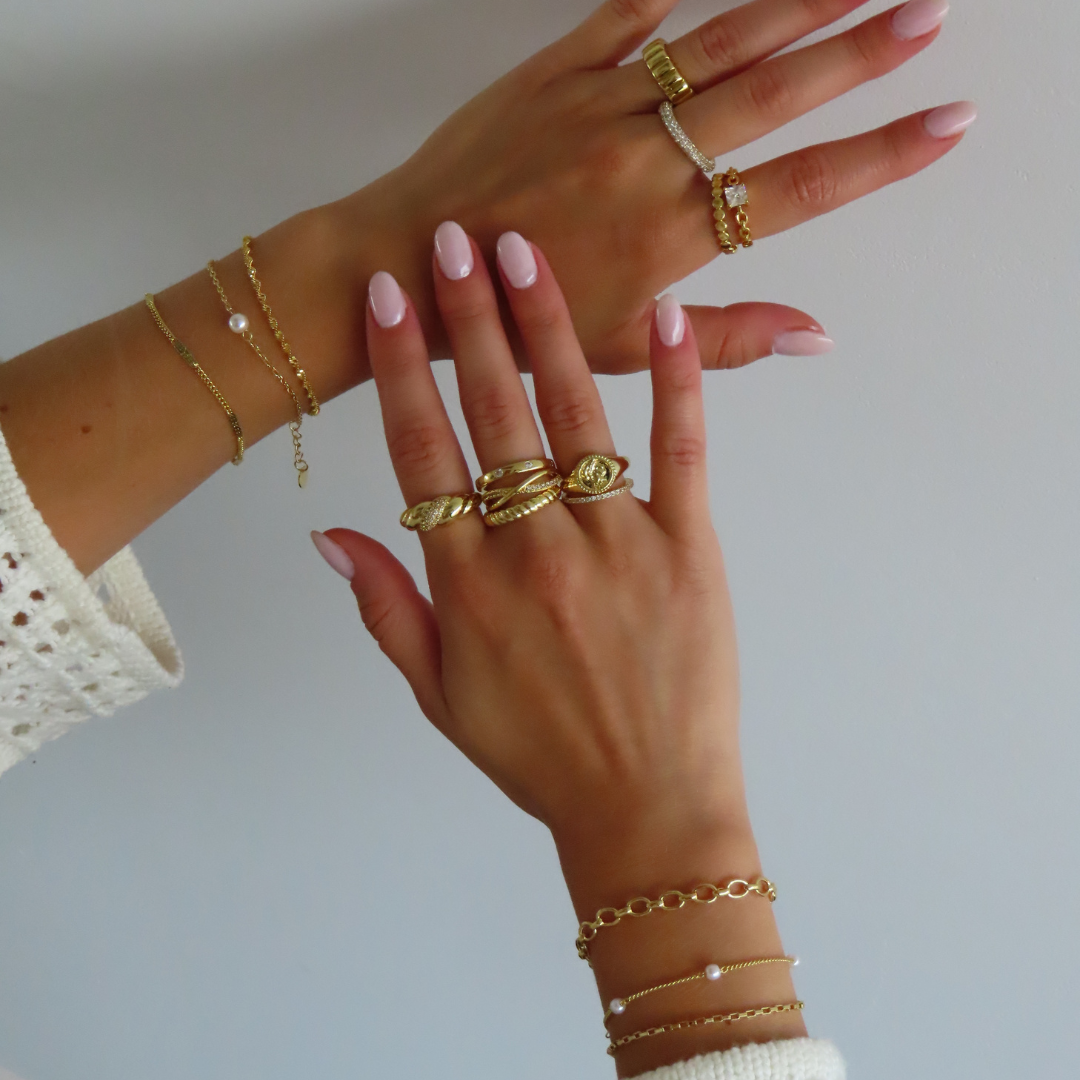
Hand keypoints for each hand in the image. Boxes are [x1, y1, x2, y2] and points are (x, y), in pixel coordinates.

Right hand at [320, 227, 806, 1072]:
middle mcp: (538, 552)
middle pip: (494, 412)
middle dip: (466, 317)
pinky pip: (682, 451)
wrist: (646, 811)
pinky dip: (679, 380)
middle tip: (450, 239)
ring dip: (548, 327)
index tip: (386, 300)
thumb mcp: (439, 697)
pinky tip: (668, 315)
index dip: (399, 367)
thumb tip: (328, 533)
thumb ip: (384, 608)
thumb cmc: (539, 758)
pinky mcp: (691, 550)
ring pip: (576, 414)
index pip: (423, 451)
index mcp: (470, 584)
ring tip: (524, 253)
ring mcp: (619, 545)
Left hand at [341, 0, 969, 372]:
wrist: (412, 271)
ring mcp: (599, 105)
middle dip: (861, 56)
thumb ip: (724, 338)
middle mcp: (645, 159)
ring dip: (796, 7)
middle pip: (776, 95)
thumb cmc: (515, 323)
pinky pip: (624, 11)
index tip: (946, 121)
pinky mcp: (552, 73)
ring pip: (719, 42)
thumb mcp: (624, 350)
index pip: (802, 186)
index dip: (882, 155)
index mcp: (669, 233)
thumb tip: (814, 333)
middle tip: (926, 18)